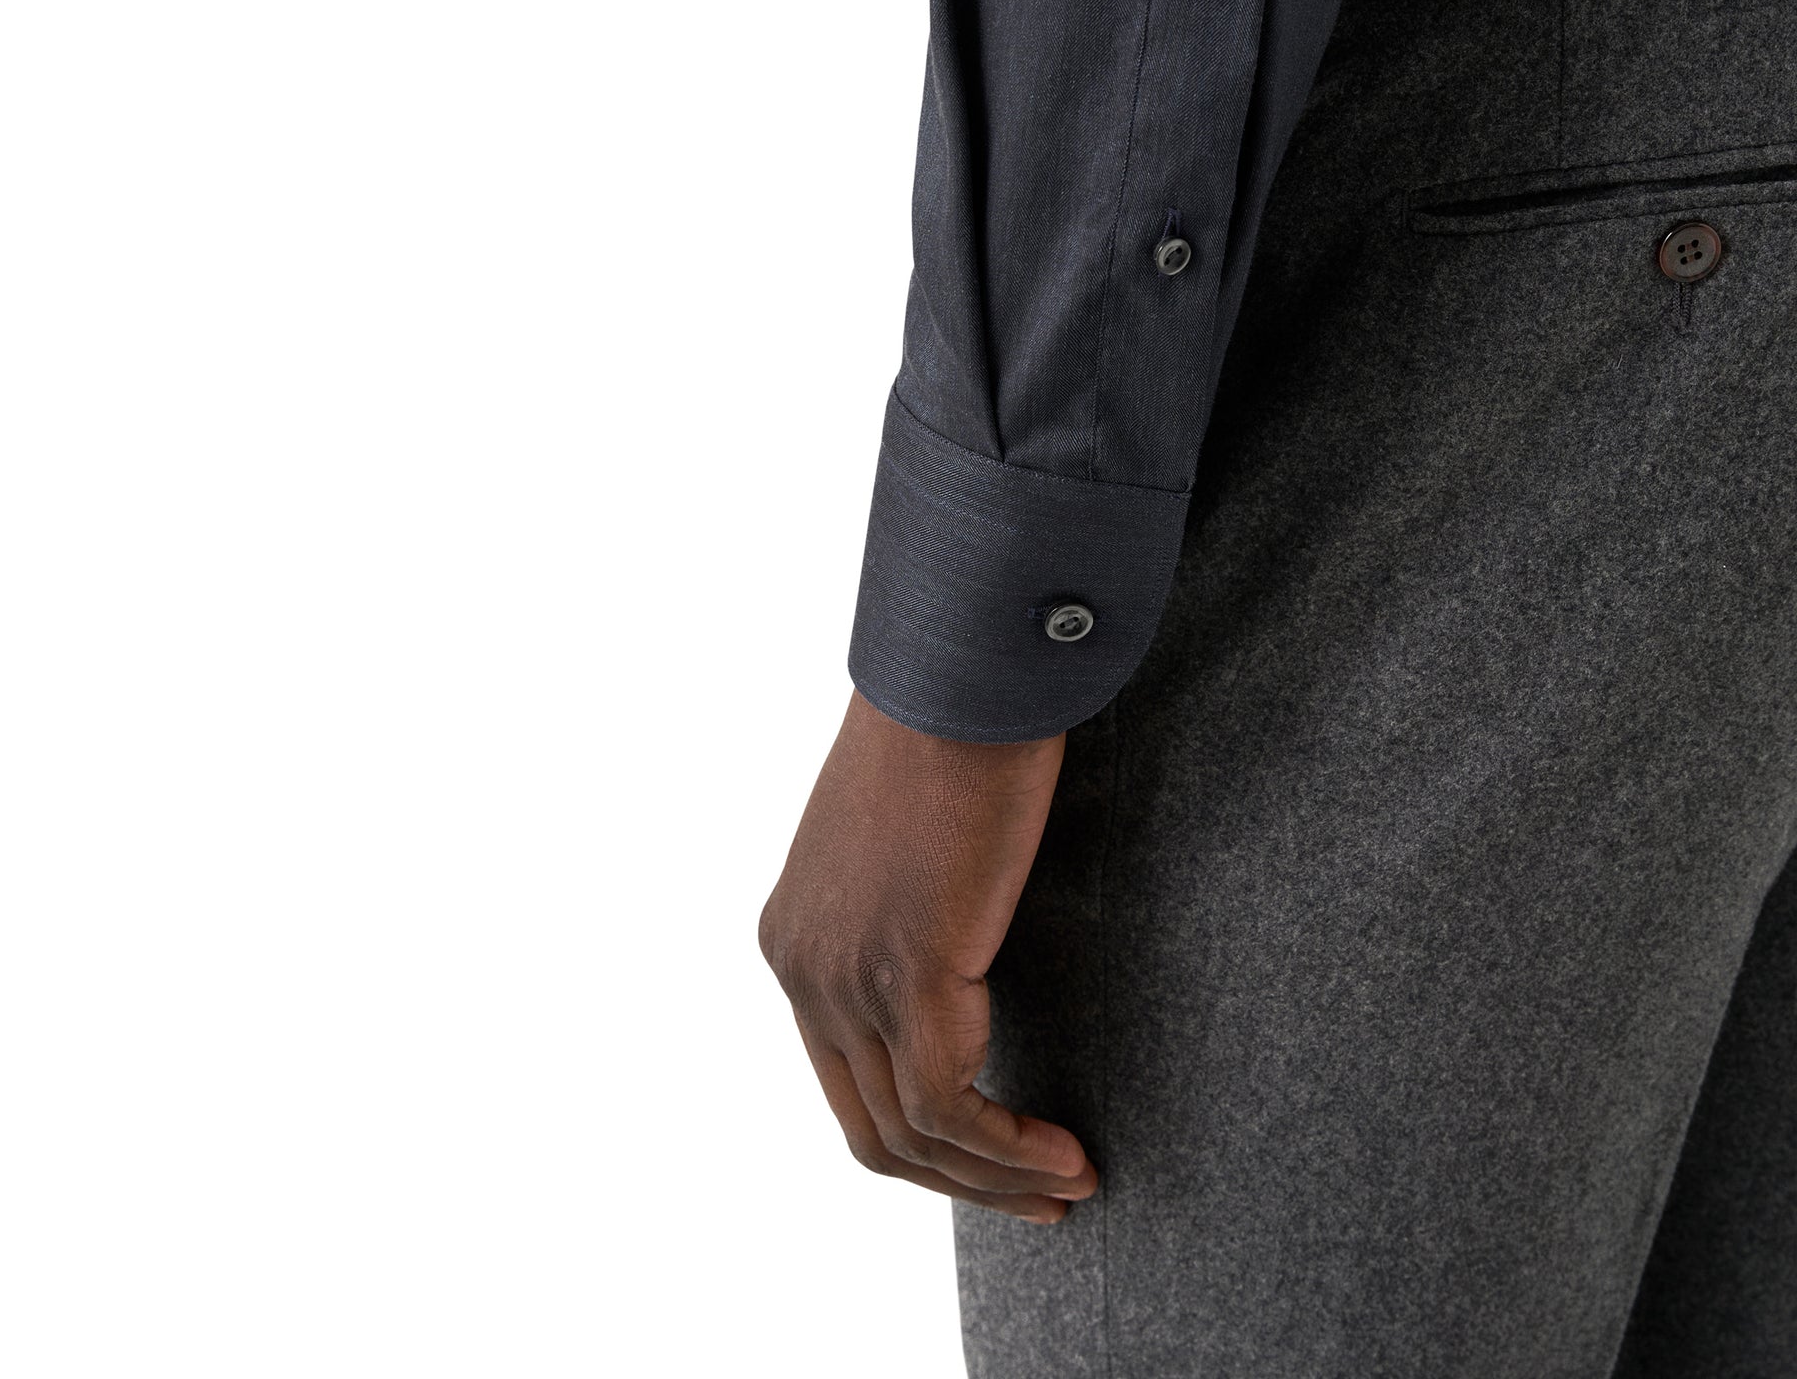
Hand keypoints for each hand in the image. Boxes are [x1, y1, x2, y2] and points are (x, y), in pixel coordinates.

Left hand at [759, 688, 1097, 1222]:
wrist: (968, 672)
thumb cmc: (957, 731)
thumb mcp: (907, 842)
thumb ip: (912, 914)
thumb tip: (963, 964)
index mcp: (795, 937)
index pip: (847, 1077)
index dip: (923, 1137)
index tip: (1001, 1154)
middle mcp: (800, 965)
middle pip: (868, 1123)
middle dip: (959, 1177)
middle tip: (1044, 1194)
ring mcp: (841, 973)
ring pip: (911, 1131)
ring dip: (997, 1178)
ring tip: (1072, 1186)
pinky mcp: (902, 971)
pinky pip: (949, 1105)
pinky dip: (1010, 1147)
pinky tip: (1068, 1154)